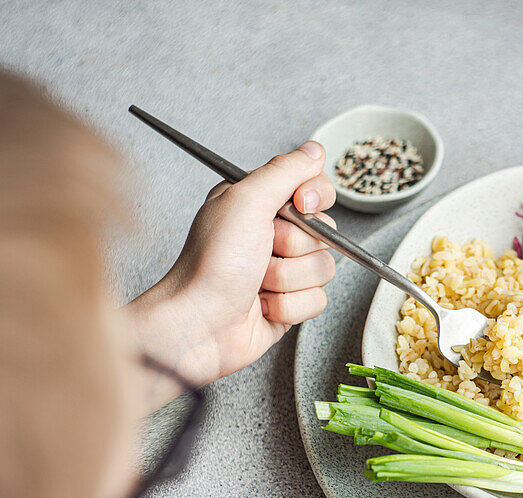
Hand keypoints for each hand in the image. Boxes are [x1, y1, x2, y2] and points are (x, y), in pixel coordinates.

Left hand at [126, 141, 335, 407]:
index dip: (314, 199)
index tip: (299, 205)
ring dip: (288, 279)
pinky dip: (288, 306)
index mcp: (260, 203)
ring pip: (324, 269)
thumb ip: (285, 170)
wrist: (197, 323)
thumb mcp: (246, 200)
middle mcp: (272, 235)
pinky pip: (317, 301)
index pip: (315, 188)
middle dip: (294, 246)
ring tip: (256, 282)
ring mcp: (282, 271)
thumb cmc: (210, 262)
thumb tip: (315, 149)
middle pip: (325, 232)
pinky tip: (260, 306)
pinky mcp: (288, 304)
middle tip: (262, 250)